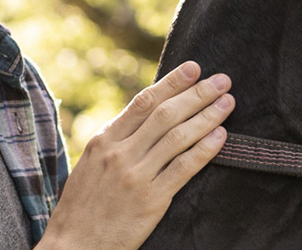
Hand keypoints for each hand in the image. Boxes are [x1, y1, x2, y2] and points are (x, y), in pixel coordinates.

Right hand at [38, 61, 232, 249]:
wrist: (74, 245)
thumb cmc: (82, 207)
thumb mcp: (91, 164)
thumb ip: (116, 141)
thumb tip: (146, 117)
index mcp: (104, 140)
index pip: (144, 102)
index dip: (172, 83)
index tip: (194, 68)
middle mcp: (119, 154)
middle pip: (165, 114)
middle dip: (197, 94)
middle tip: (221, 80)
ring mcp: (135, 176)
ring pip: (178, 137)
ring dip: (207, 116)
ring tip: (227, 102)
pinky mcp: (151, 200)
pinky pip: (184, 169)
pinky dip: (205, 150)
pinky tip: (221, 136)